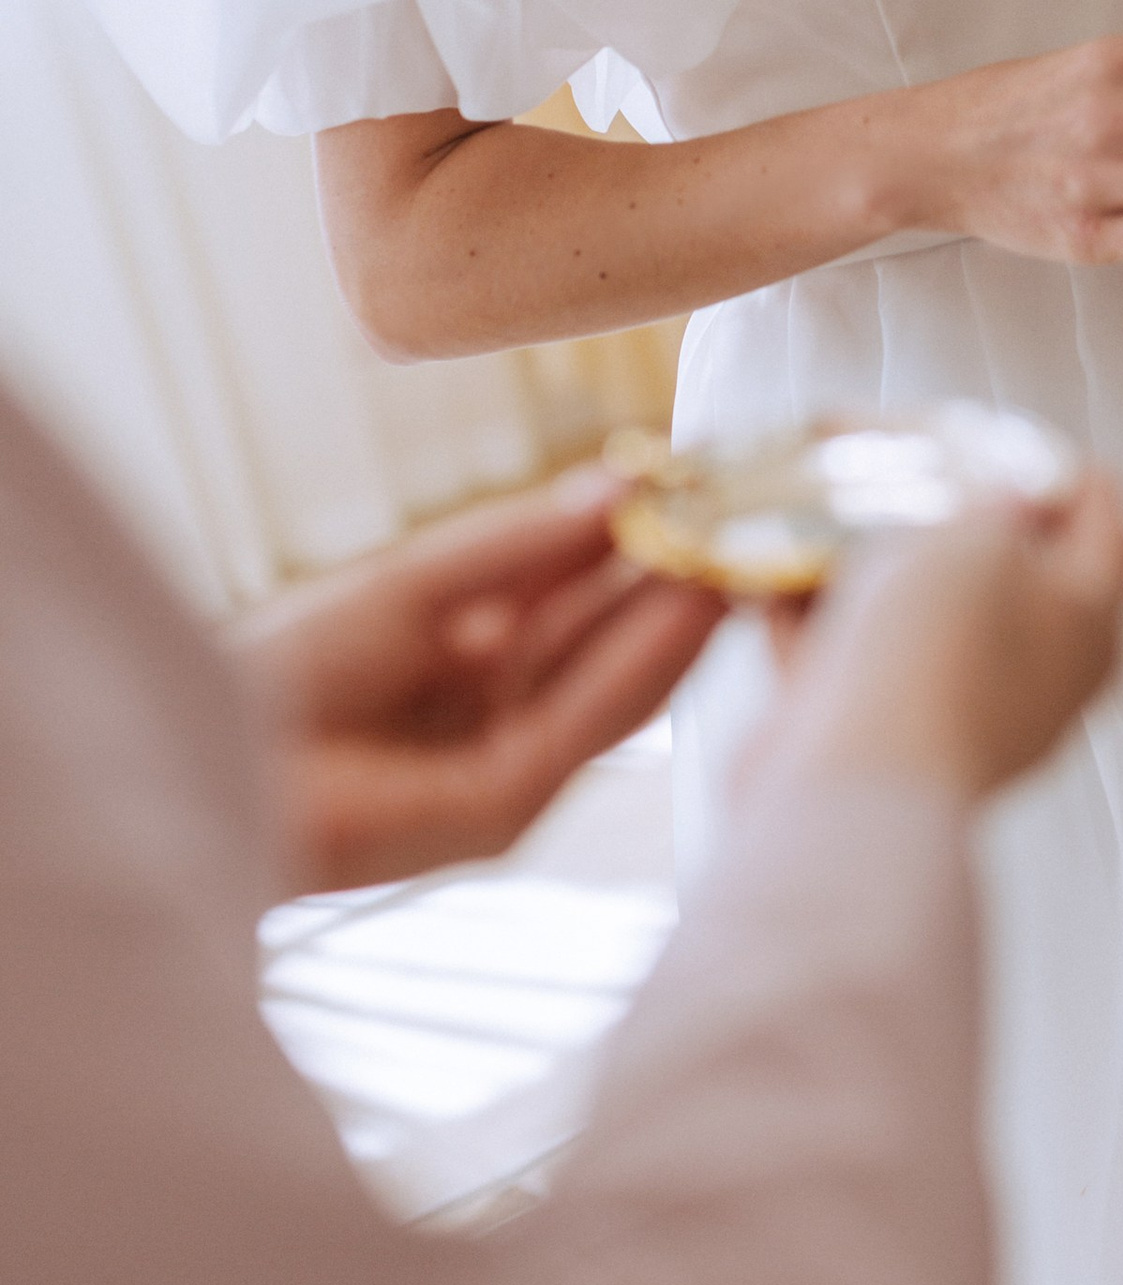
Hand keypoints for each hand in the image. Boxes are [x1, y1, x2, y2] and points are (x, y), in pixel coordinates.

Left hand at [237, 469, 723, 895]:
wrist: (203, 754)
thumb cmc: (285, 668)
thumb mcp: (418, 580)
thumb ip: (525, 541)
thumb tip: (625, 481)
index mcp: (491, 649)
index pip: (595, 588)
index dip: (654, 534)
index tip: (712, 476)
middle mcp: (515, 706)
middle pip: (624, 636)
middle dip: (690, 575)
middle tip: (757, 509)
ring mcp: (515, 761)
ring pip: (626, 684)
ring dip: (688, 619)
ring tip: (743, 546)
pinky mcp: (503, 808)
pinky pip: (589, 726)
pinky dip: (642, 665)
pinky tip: (688, 606)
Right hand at [764, 469, 1122, 799]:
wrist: (848, 782)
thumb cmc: (936, 651)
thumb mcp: (985, 536)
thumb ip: (1004, 504)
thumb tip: (1008, 502)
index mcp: (1092, 625)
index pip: (1112, 529)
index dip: (1068, 472)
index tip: (1018, 440)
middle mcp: (1038, 675)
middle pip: (1008, 572)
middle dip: (951, 517)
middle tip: (915, 470)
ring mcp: (955, 710)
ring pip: (917, 615)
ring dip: (869, 569)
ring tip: (831, 517)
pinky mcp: (880, 738)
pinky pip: (851, 664)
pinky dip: (818, 625)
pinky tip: (780, 587)